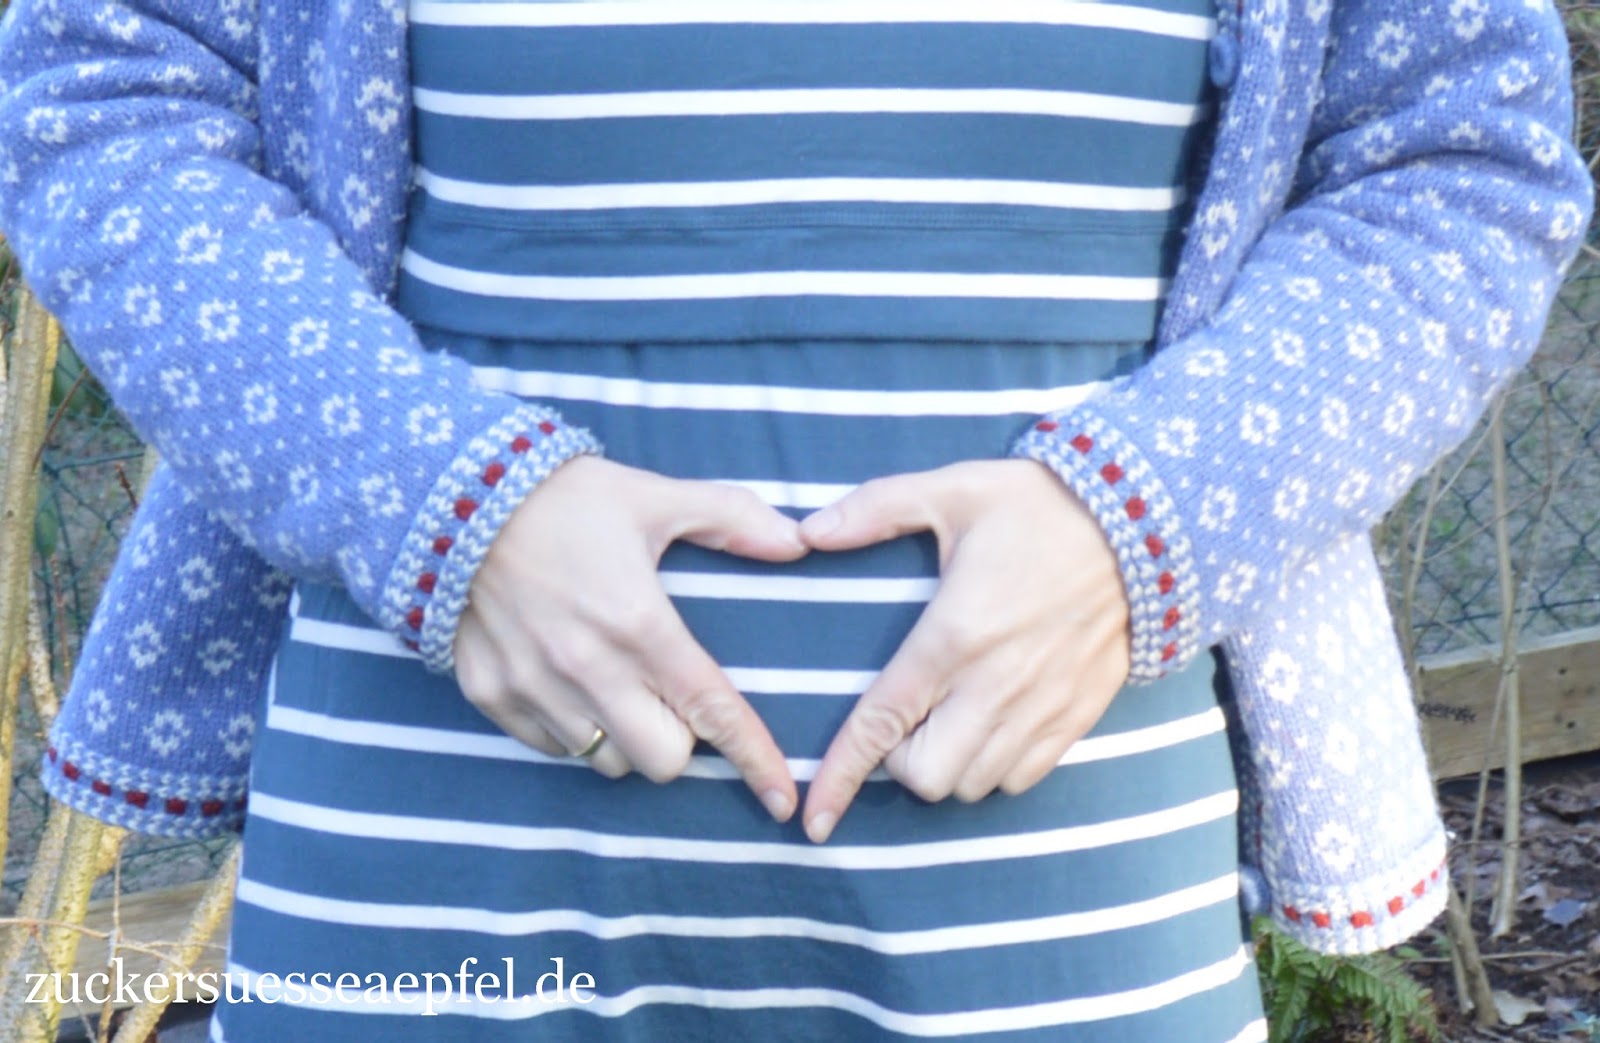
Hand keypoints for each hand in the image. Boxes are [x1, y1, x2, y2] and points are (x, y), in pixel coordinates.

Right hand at [454, 456, 803, 821]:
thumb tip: (797, 542)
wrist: (453, 495)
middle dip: (681, 742)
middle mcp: (588, 669)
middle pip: (662, 761)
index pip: (712, 711)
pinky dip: (572, 730)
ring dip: (625, 737)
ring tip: (617, 686)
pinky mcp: (490, 694)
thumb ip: (731, 518)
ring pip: (604, 761)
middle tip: (671, 698)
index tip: (780, 799)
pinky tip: (570, 684)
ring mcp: (534, 688)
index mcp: (640, 625)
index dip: (753, 759)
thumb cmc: (565, 497)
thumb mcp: (655, 496)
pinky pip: (550, 747)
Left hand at [797, 459, 1130, 841]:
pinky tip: (991, 727)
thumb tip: (808, 532)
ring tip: (949, 722)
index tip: (815, 819)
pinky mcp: (1078, 717)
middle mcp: (993, 684)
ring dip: (949, 767)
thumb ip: (875, 510)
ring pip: (973, 786)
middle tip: (906, 721)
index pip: (881, 724)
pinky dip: (996, 769)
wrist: (1146, 523)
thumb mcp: (951, 491)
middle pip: (925, 777)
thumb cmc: (1037, 505)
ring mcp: (1040, 707)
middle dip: (901, 763)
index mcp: (951, 635)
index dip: (841, 777)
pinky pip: (1022, 780)